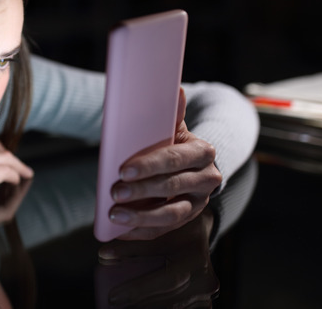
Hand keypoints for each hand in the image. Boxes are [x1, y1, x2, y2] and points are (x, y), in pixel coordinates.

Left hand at [96, 207, 218, 306]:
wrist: (200, 229)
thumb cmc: (177, 227)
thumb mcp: (157, 231)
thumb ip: (133, 245)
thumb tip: (104, 255)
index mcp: (196, 258)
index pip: (167, 281)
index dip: (138, 291)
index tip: (113, 297)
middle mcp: (204, 279)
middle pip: (170, 299)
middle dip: (140, 303)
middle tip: (114, 302)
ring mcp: (206, 293)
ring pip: (175, 307)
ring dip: (150, 306)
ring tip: (125, 307)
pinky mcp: (203, 301)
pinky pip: (180, 308)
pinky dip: (161, 306)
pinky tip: (142, 305)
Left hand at [109, 88, 221, 239]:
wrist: (193, 165)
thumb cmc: (175, 144)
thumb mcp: (175, 128)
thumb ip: (172, 113)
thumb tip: (175, 89)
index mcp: (203, 152)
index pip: (175, 159)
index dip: (150, 166)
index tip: (123, 170)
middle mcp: (207, 179)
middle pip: (172, 186)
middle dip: (141, 191)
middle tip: (114, 192)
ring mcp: (199, 203)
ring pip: (172, 215)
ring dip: (141, 217)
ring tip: (115, 215)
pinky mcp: (189, 220)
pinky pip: (165, 230)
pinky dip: (142, 232)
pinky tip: (121, 230)